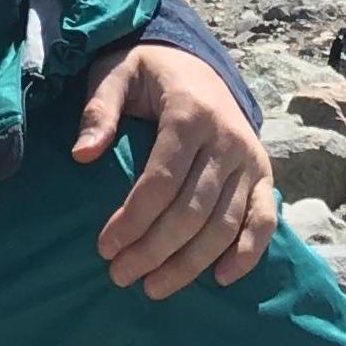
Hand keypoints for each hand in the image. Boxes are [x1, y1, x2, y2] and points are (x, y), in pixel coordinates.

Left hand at [78, 41, 275, 297]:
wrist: (195, 58)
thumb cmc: (148, 71)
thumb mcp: (116, 74)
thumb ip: (99, 109)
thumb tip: (81, 155)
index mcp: (189, 112)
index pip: (161, 181)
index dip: (133, 219)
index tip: (105, 248)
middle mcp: (226, 138)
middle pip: (192, 211)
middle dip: (154, 251)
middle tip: (120, 276)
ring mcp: (249, 158)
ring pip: (224, 225)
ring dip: (190, 264)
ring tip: (153, 287)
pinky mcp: (264, 173)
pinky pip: (263, 220)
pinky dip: (246, 254)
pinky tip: (219, 279)